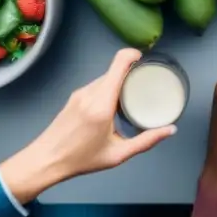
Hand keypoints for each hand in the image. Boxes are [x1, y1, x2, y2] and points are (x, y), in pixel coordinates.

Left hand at [0, 49, 175, 202]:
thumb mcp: (118, 155)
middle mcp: (90, 93)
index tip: (146, 61)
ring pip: (105, 77)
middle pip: (115, 70)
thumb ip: (146, 141)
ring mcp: (80, 93)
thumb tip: (171, 130)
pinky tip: (114, 105)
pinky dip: (109, 89)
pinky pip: (97, 85)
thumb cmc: (82, 159)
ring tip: (133, 97)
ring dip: (120, 82)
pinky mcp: (74, 97)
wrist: (45, 161)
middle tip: (146, 85)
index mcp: (102, 104)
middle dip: (132, 73)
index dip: (134, 55)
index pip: (119, 64)